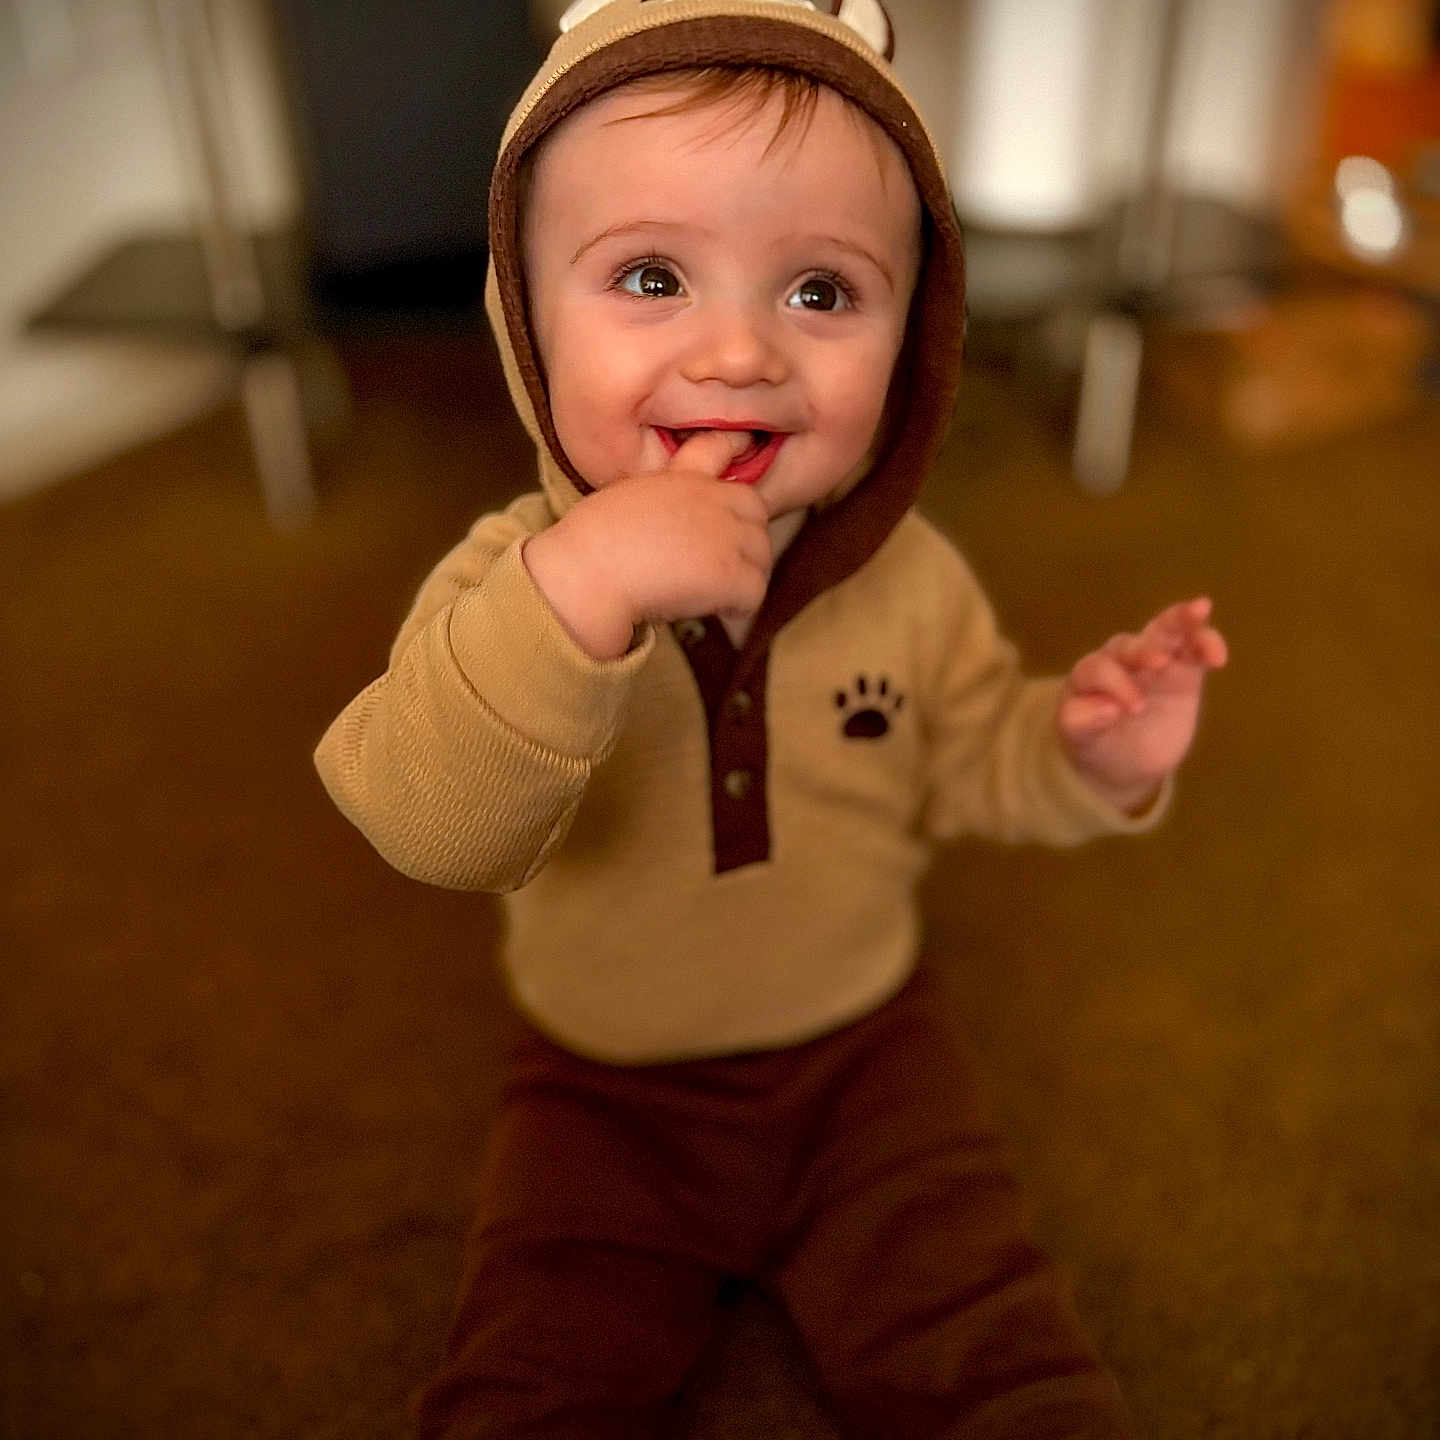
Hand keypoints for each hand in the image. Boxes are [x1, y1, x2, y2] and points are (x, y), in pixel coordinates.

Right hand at [523, 431, 772, 659]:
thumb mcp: (622, 500)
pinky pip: (755, 593)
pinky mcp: (730, 573)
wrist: (584, 574)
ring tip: (710, 591)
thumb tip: (671, 531)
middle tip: (714, 564)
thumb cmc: (587, 547)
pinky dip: (737, 606)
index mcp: (680, 477)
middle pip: (756, 512)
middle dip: (744, 537)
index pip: (721, 446)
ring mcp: (725, 535)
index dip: (735, 455)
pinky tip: (712, 609)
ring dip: (742, 576)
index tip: (734, 475)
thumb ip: (656, 500)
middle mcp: (710, 498)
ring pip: (762, 556)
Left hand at [1058, 597, 1228, 812]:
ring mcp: (1155, 660)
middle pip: (1132, 644)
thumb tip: (1109, 708)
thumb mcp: (1078, 738)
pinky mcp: (1184, 670)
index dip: (1116, 685)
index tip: (1131, 710)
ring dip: (1181, 619)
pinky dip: (1207, 643)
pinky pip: (1196, 648)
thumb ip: (1081, 722)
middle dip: (1146, 650)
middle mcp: (1120, 660)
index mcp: (1089, 674)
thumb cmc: (1095, 743)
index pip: (1100, 669)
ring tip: (1199, 609)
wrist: (1124, 759)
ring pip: (1166, 631)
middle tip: (1158, 663)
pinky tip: (1218, 655)